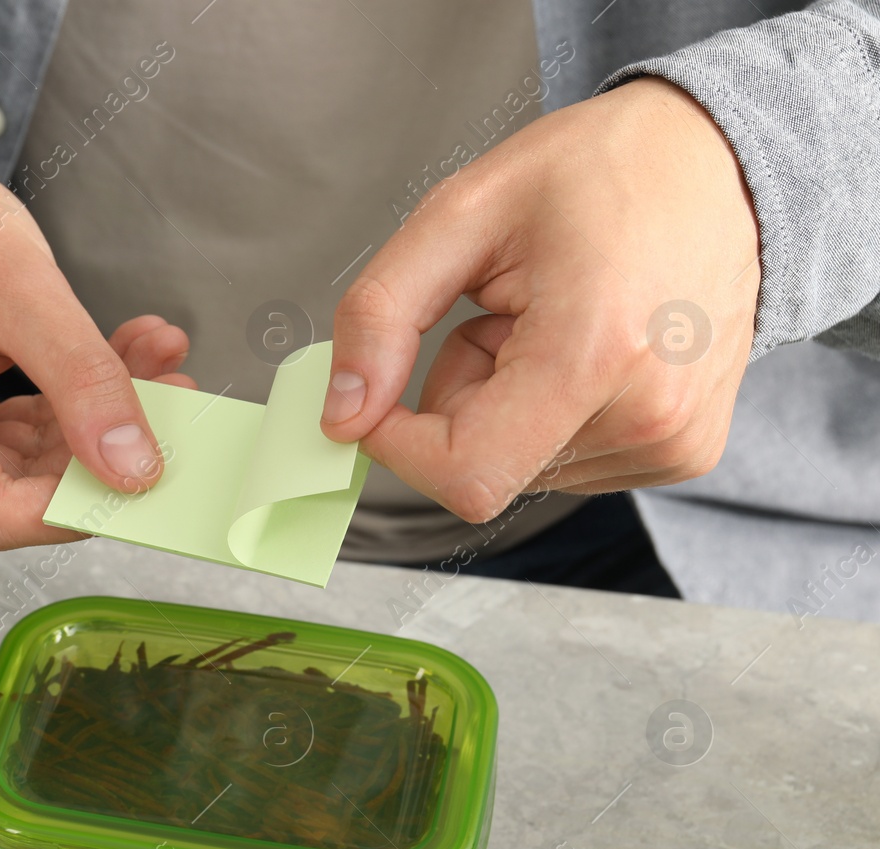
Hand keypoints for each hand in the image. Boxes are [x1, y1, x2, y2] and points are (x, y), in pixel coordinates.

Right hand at [0, 138, 192, 548]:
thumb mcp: (17, 283)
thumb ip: (81, 378)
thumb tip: (135, 468)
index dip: (79, 501)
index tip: (153, 464)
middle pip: (6, 497)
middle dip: (96, 451)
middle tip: (172, 393)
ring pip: (16, 473)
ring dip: (88, 423)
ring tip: (152, 362)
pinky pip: (3, 447)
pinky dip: (61, 411)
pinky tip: (115, 364)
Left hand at [323, 77, 761, 521]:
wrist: (719, 163)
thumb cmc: (599, 172)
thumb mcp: (460, 215)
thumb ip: (380, 316)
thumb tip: (342, 415)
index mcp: (596, 353)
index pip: (463, 474)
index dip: (399, 443)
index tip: (385, 389)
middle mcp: (650, 415)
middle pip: (483, 468)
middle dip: (457, 402)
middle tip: (498, 316)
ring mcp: (675, 442)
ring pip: (519, 468)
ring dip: (503, 405)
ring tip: (551, 321)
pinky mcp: (686, 452)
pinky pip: (565, 462)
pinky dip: (547, 413)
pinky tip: (583, 346)